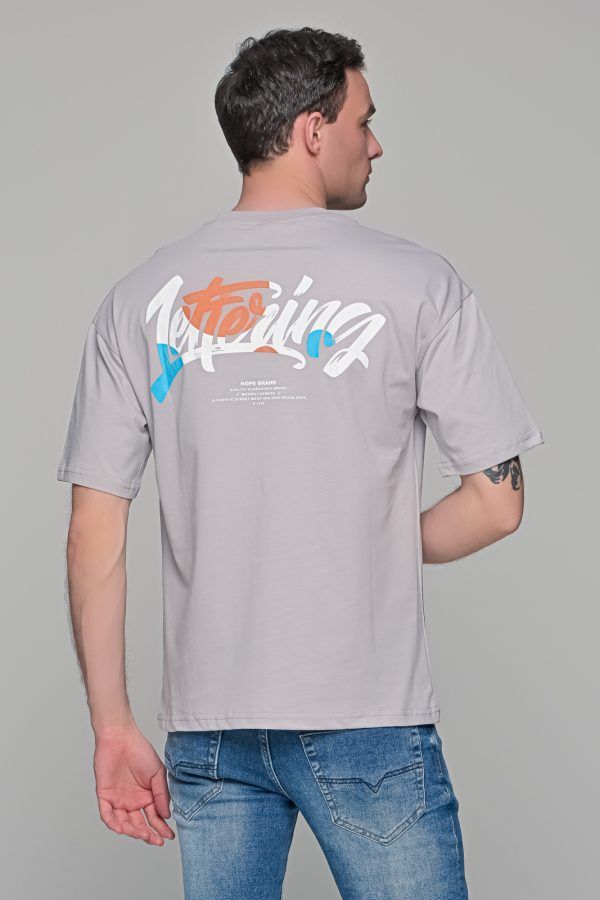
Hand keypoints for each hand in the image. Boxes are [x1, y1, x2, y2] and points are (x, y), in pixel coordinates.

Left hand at [93, 724, 175, 845]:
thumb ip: (161, 794)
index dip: (161, 828)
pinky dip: (113, 823)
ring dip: (133, 831)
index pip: (153, 818)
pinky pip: (107, 814)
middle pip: (139, 825)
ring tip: (143, 834)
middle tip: (156, 840)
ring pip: (124, 823)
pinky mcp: (104, 796)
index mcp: (146, 796)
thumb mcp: (157, 773)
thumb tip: (166, 816)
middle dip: (148, 835)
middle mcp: (132, 801)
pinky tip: (122, 828)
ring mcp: (118, 800)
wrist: (120, 737)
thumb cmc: (140, 751)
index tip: (168, 836)